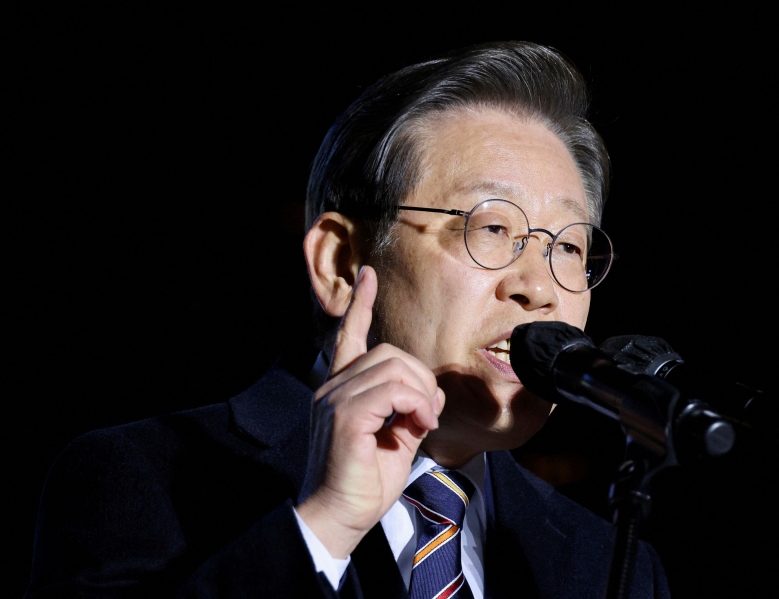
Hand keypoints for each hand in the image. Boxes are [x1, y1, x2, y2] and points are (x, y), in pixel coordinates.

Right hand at [296, 266, 444, 557]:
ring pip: (393, 368)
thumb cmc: (366, 483)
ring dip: (421, 394)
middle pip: (389, 353)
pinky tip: (418, 426)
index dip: (361, 306)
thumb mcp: (397, 439)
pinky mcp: (345, 416)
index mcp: (340, 389)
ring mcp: (335, 399)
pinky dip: (416, 404)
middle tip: (428, 414)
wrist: (340, 517)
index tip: (370, 276)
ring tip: (423, 423)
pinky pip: (392, 390)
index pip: (348, 336)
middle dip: (421, 378)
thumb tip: (431, 394)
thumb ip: (410, 410)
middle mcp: (332, 388)